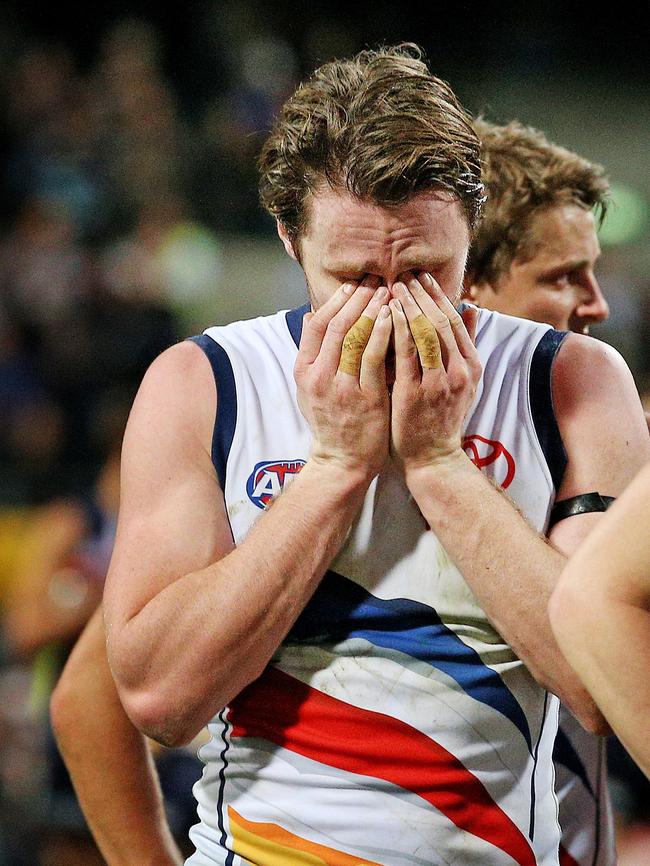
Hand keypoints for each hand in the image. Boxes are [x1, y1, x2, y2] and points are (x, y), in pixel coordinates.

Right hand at [294, 276, 392, 479]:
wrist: (342, 461)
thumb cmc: (331, 420)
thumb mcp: (309, 387)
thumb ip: (311, 352)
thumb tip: (312, 315)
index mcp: (304, 371)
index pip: (317, 325)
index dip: (336, 302)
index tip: (354, 285)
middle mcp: (319, 377)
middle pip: (339, 326)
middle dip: (359, 298)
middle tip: (377, 279)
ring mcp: (342, 388)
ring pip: (357, 337)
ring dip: (374, 309)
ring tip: (389, 291)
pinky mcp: (366, 398)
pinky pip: (376, 357)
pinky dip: (384, 333)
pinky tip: (395, 317)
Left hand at [389, 272, 480, 472]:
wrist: (432, 458)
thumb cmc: (441, 418)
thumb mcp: (464, 382)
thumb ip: (465, 345)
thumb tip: (471, 309)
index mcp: (471, 366)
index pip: (454, 320)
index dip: (437, 295)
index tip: (421, 277)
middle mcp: (458, 371)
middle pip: (439, 321)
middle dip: (420, 295)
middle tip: (402, 275)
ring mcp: (438, 382)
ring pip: (425, 332)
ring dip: (408, 306)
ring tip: (392, 287)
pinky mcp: (415, 393)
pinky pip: (406, 354)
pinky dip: (397, 330)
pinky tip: (386, 314)